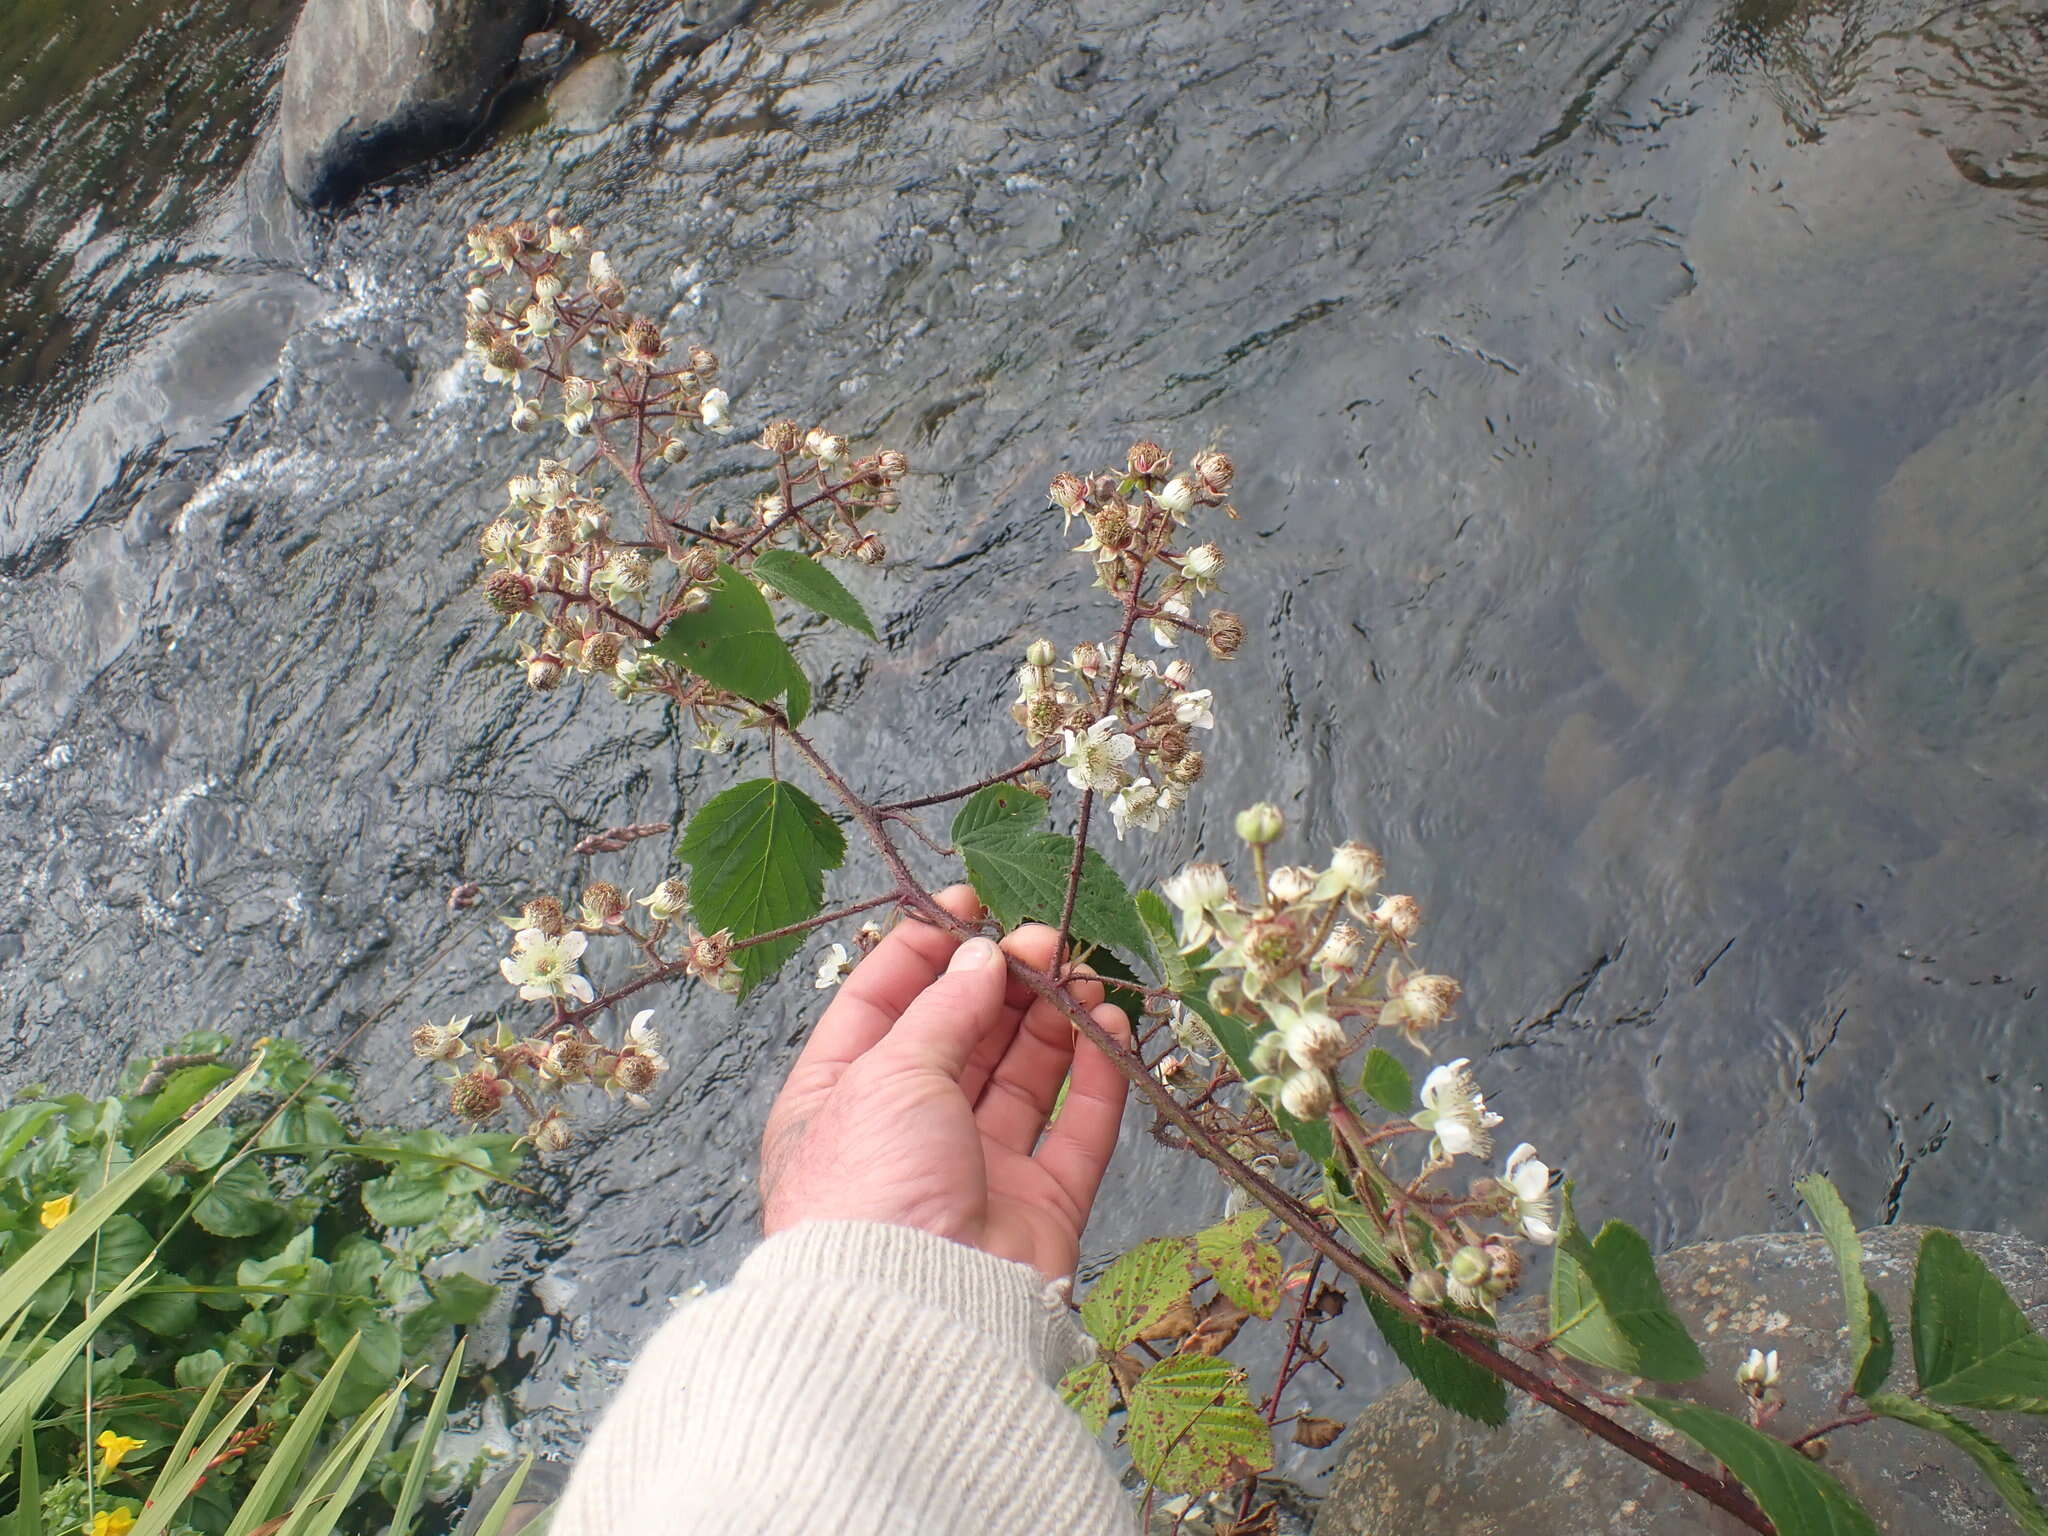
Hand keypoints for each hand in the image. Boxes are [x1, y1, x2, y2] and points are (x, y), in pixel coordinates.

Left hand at [760, 886, 1131, 1278]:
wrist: (914, 1313)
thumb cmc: (870, 1187)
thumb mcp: (889, 1071)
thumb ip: (943, 1009)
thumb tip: (981, 960)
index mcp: (838, 1100)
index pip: (881, 1006)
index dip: (925, 951)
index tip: (971, 903)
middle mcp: (905, 1132)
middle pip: (961, 1037)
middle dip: (1003, 980)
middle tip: (1045, 937)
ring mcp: (976, 1171)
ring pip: (1023, 1076)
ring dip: (1053, 1019)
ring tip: (1080, 973)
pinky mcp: (1039, 1206)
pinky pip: (1076, 1128)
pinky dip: (1098, 1076)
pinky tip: (1109, 1026)